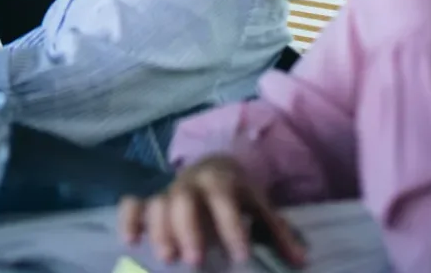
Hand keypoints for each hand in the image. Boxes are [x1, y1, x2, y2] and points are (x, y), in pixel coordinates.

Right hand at [119, 156, 306, 267]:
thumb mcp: (261, 208)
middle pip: (183, 199)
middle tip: (194, 262)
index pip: (224, 199)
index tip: (241, 256)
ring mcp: (168, 192)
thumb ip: (278, 234)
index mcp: (221, 181)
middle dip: (188, 230)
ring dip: (160, 230)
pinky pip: (133, 203)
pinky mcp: (151, 201)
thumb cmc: (239, 196)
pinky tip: (131, 240)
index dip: (231, 226)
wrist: (214, 168)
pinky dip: (129, 218)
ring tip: (167, 258)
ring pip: (157, 203)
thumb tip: (301, 261)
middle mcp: (191, 183)